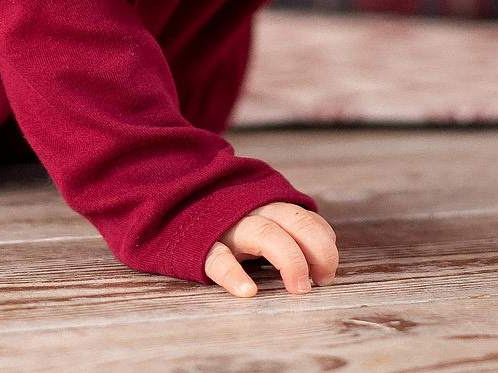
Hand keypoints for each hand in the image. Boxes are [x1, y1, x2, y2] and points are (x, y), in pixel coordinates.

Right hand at [203, 202, 338, 297]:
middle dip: (316, 249)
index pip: (305, 218)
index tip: (327, 273)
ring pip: (264, 232)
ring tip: (300, 288)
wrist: (169, 208)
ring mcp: (226, 226)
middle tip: (323, 281)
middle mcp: (250, 211)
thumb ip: (287, 228)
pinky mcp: (201, 246)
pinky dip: (234, 274)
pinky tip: (247, 291)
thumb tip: (325, 248)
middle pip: (293, 220)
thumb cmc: (223, 224)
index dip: (324, 243)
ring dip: (288, 258)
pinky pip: (218, 258)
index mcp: (266, 206)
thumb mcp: (257, 219)